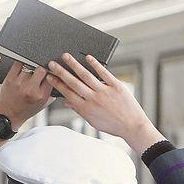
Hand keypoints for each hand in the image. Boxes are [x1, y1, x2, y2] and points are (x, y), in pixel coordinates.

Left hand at [0, 61, 54, 130]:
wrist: (9, 115)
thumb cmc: (26, 110)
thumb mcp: (43, 105)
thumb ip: (51, 93)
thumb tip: (56, 80)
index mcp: (41, 95)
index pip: (51, 77)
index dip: (52, 73)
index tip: (50, 72)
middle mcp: (30, 89)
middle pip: (42, 68)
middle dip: (42, 69)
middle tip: (40, 72)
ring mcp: (19, 83)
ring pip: (30, 64)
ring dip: (32, 66)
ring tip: (31, 72)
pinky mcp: (10, 79)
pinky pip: (18, 63)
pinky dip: (22, 63)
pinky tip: (23, 68)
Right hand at [46, 53, 165, 153]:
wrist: (132, 126)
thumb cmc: (113, 125)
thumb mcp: (93, 121)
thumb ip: (79, 110)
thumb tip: (67, 102)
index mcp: (86, 108)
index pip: (67, 93)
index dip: (57, 84)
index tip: (50, 77)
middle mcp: (93, 99)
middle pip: (73, 82)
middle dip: (61, 72)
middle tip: (52, 64)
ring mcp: (105, 92)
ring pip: (86, 75)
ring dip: (74, 65)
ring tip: (66, 56)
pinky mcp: (116, 86)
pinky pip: (104, 73)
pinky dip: (95, 64)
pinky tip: (88, 58)